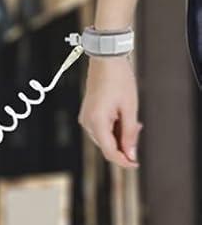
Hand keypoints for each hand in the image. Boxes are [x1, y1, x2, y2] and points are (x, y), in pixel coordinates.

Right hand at [77, 54, 140, 168]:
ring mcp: (85, 118)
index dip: (123, 161)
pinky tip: (123, 118)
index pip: (109, 151)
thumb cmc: (119, 81)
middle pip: (106, 145)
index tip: (135, 164)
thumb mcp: (130, 108)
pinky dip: (113, 128)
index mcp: (96, 123)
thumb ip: (129, 133)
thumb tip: (130, 154)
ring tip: (133, 122)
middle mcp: (86, 123)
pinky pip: (100, 128)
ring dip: (119, 135)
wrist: (106, 60)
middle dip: (123, 145)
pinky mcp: (87, 114)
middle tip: (139, 130)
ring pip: (104, 137)